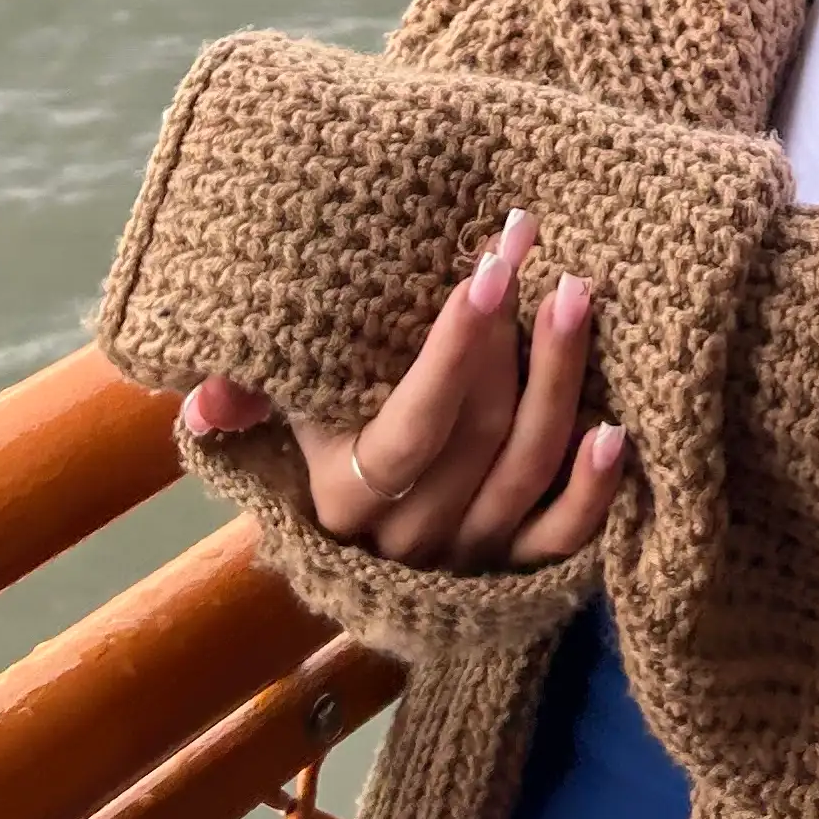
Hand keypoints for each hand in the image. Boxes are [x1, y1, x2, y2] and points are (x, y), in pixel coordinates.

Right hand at [179, 208, 629, 573]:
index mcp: (345, 497)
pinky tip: (615, 428)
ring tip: (578, 299)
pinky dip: (593, 490)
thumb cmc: (326, 437)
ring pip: (524, 470)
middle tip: (539, 251)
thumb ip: (248, 397)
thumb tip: (203, 396)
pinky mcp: (519, 567)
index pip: (409, 428)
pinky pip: (562, 537)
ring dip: (559, 383)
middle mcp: (411, 536)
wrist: (369, 538)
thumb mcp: (283, 415)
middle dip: (514, 338)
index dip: (453, 352)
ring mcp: (469, 553)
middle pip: (478, 437)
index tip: (488, 269)